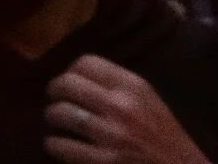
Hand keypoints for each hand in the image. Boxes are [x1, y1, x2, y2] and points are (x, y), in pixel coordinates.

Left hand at [45, 56, 211, 163]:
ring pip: (61, 113)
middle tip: (53, 99)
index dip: (70, 70)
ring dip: (51, 117)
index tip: (68, 81)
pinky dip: (53, 144)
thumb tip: (80, 76)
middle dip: (54, 91)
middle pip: (68, 84)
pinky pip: (63, 146)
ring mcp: (111, 135)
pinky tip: (55, 144)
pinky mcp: (104, 162)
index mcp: (133, 87)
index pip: (86, 62)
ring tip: (52, 120)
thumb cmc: (167, 140)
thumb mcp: (149, 102)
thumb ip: (120, 86)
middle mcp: (121, 106)